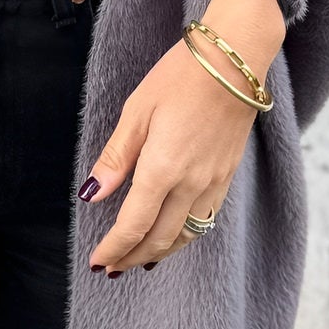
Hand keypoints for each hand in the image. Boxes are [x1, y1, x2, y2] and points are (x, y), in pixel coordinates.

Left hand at [82, 0, 284, 273]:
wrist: (235, 60)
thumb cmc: (181, 77)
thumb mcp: (137, 111)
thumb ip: (116, 158)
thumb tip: (92, 194)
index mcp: (163, 168)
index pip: (133, 225)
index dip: (114, 248)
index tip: (98, 262)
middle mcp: (191, 183)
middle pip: (159, 238)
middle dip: (133, 257)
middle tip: (113, 268)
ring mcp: (213, 182)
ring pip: (186, 236)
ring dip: (159, 252)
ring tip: (139, 260)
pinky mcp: (227, 175)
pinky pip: (205, 219)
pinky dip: (185, 236)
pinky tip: (173, 235)